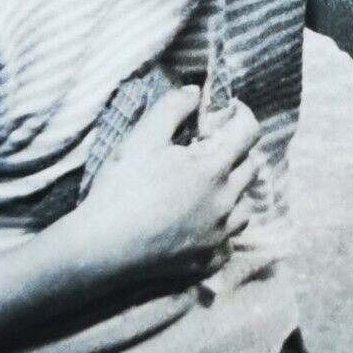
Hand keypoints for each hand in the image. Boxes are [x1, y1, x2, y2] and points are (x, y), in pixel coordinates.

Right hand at [59, 86, 261, 279]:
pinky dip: (223, 229)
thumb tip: (196, 92)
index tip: (226, 112)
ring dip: (234, 192)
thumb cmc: (120, 188)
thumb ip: (173, 107)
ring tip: (208, 188)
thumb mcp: (142, 137)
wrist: (101, 247)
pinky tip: (203, 223)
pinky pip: (230, 241)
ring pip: (245, 206)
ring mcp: (219, 234)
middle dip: (236, 153)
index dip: (240, 115)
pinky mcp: (209, 260)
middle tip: (209, 151)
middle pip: (251, 168)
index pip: (249, 131)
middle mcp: (225, 202)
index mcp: (213, 169)